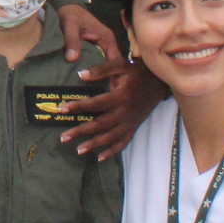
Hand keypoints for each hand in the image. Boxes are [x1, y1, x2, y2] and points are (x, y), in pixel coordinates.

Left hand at [59, 26, 166, 160]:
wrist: (161, 81)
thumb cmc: (139, 70)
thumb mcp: (121, 65)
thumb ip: (101, 70)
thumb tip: (80, 75)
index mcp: (120, 96)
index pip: (94, 104)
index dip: (77, 107)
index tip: (61, 109)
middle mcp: (125, 112)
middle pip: (99, 125)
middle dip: (80, 132)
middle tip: (63, 138)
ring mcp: (130, 122)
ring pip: (110, 137)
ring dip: (94, 144)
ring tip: (78, 150)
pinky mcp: (134, 127)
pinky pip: (123, 142)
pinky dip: (112, 151)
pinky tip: (100, 158)